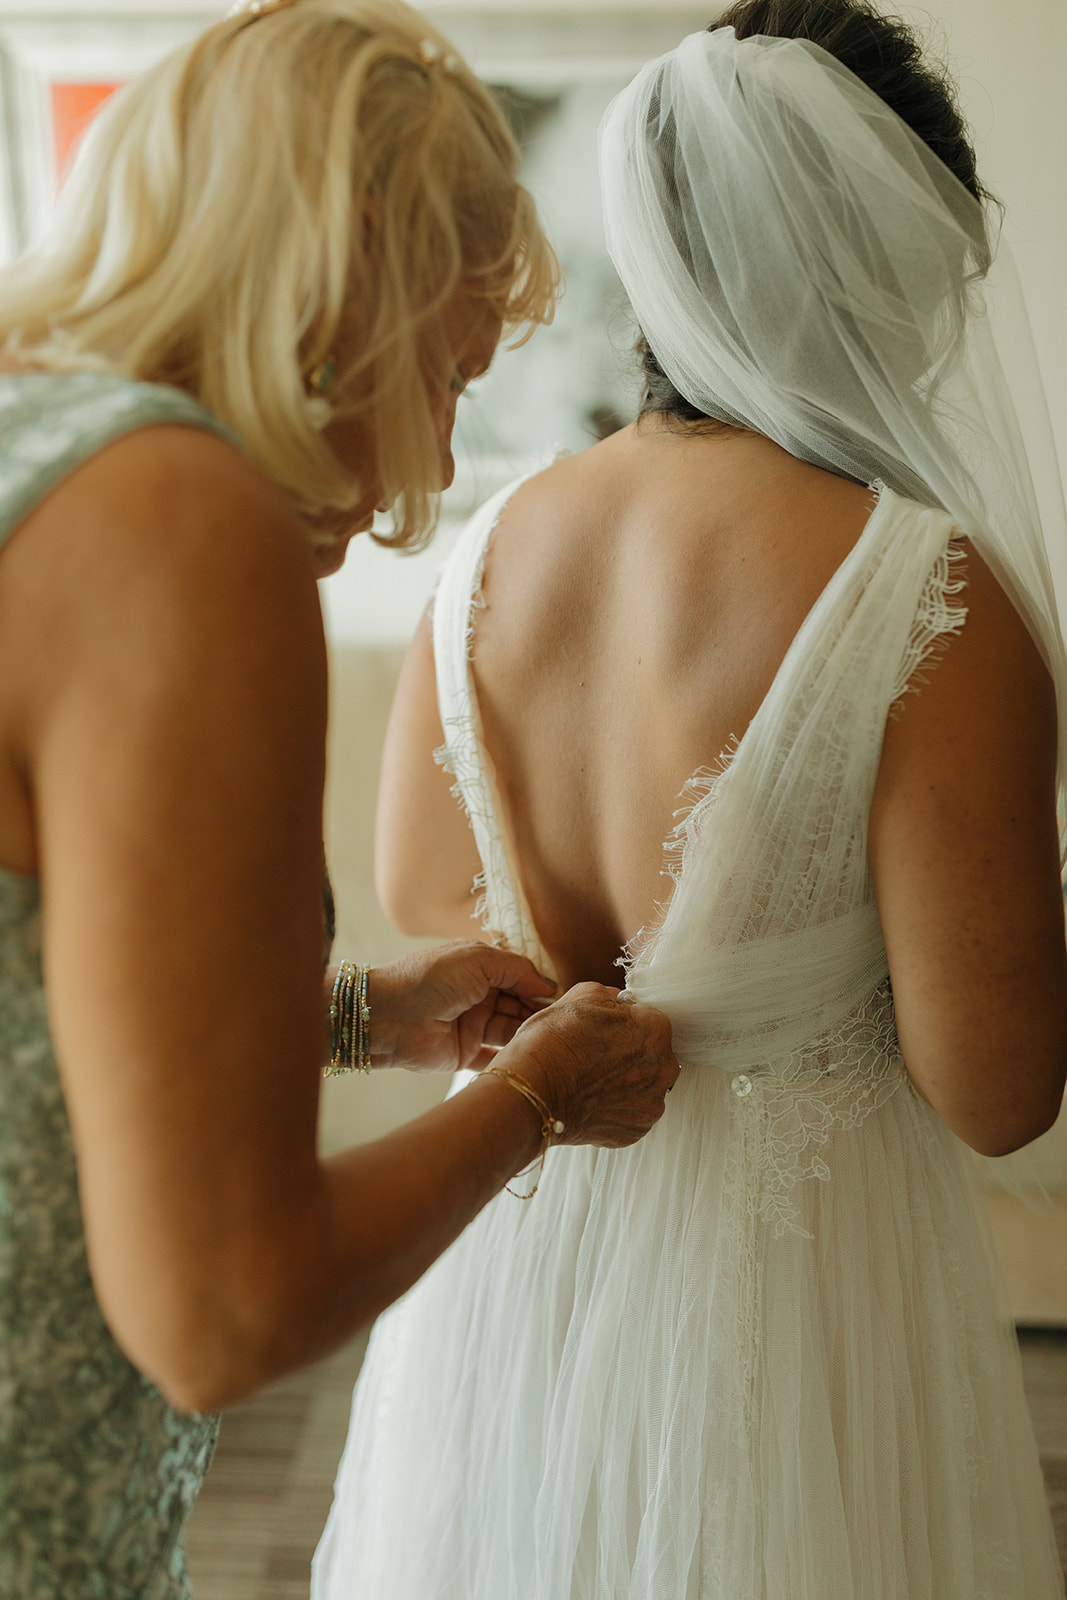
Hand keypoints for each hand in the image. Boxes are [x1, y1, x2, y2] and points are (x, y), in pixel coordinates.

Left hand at [355, 942, 556, 1072]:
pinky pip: (495, 1060)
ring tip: (549, 1040)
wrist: (387, 1016)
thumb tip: (549, 986)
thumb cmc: (429, 978)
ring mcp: (473, 1026)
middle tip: (561, 1023)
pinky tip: (532, 1058)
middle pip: (519, 1006)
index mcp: (481, 969)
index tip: (563, 1000)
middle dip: (538, 1013)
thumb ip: (517, 970)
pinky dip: (512, 1059)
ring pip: (512, 1032)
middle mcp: (479, 997)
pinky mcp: (465, 1054)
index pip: (520, 979)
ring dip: (528, 1035)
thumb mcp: (478, 960)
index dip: (540, 988)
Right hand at [492, 983, 678, 1147]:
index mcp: (656, 1029)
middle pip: (651, 1055)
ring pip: (643, 1087)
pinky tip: (591, 1100)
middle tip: (596, 1057)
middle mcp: (663, 1068)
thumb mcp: (584, 994)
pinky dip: (615, 1109)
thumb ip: (614, 998)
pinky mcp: (636, 1132)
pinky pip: (631, 1114)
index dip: (623, 1023)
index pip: (648, 1019)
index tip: (604, 1031)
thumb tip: (620, 1004)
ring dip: (624, 1084)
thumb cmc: (553, 1042)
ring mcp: (651, 1104)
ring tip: (591, 1082)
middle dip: (629, 1055)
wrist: (530, 1091)